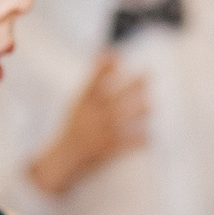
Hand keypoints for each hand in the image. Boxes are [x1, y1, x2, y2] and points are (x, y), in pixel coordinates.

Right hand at [27, 53, 147, 195]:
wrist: (62, 160)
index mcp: (80, 106)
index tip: (114, 56)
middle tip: (148, 75)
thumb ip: (93, 82)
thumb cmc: (74, 128)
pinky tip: (149, 137)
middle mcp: (88, 118)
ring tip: (150, 106)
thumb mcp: (77, 104)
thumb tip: (107, 54)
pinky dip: (138, 141)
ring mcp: (96, 134)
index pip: (90, 84)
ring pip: (119, 120)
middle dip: (130, 87)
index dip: (101, 70)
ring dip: (136, 112)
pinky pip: (125, 145)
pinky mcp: (105, 151)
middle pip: (110, 99)